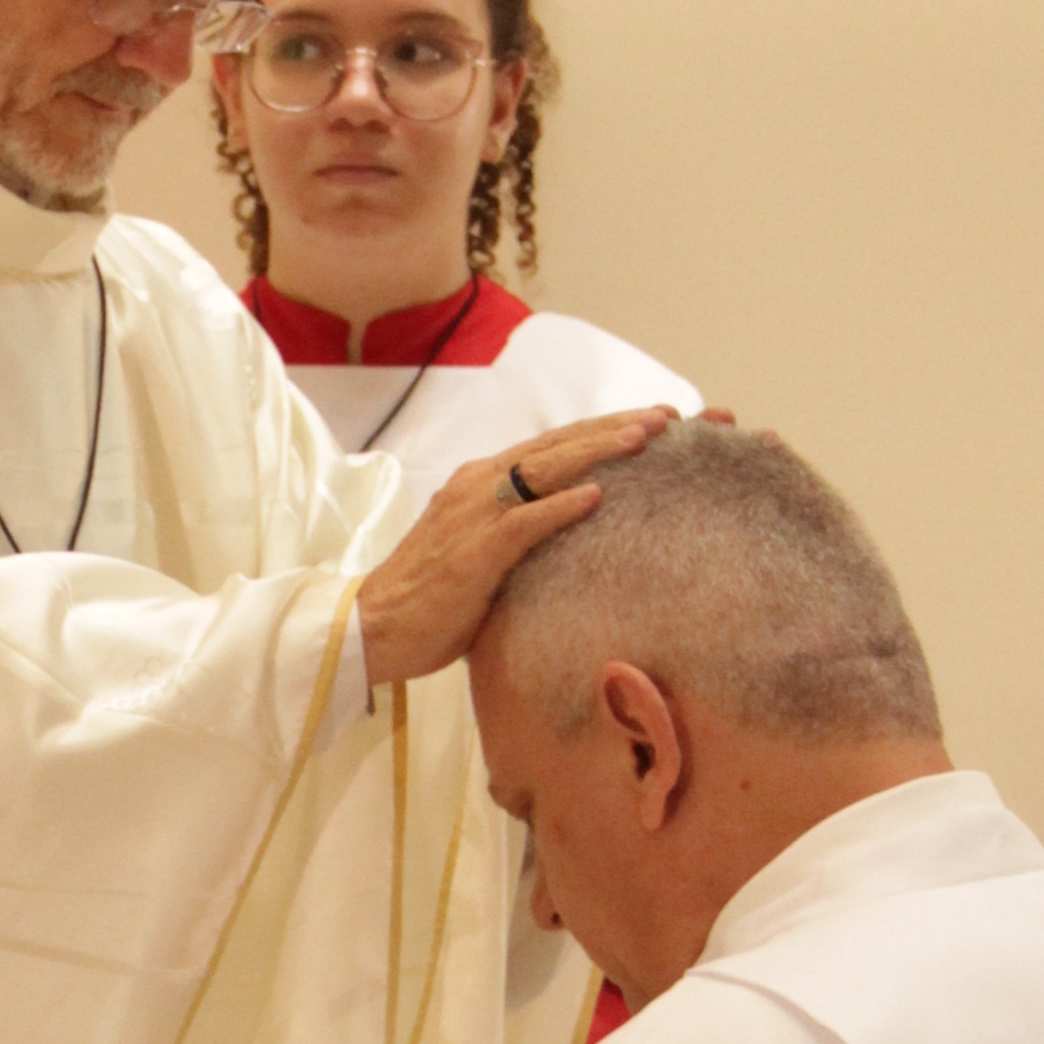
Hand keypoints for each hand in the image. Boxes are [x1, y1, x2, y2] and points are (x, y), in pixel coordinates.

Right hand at [354, 406, 701, 685]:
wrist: (373, 627)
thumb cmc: (431, 599)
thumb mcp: (483, 553)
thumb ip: (521, 534)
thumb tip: (572, 533)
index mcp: (482, 483)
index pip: (554, 447)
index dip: (604, 432)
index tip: (654, 423)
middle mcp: (479, 485)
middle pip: (558, 444)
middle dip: (616, 427)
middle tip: (671, 416)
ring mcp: (474, 514)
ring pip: (545, 468)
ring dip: (598, 449)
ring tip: (647, 437)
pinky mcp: (473, 551)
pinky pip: (523, 521)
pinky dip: (560, 505)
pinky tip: (596, 495)